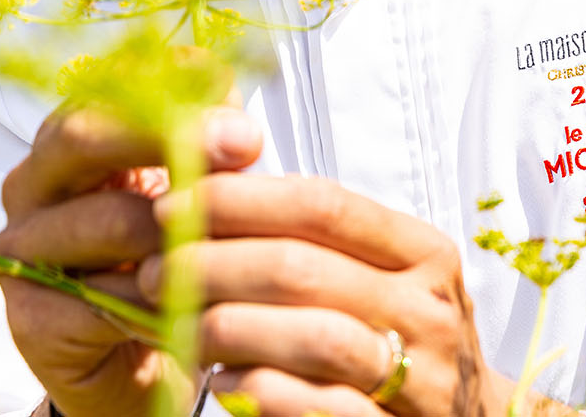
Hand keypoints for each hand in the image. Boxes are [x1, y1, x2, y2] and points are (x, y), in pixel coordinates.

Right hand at [0, 103, 263, 416]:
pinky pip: (108, 297)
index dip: (180, 83)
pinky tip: (201, 303)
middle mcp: (34, 181)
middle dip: (175, 134)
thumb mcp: (200, 185)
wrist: (143, 351)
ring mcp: (22, 248)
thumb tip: (233, 106)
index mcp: (73, 135)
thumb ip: (212, 138)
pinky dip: (166, 301)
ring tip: (236, 243)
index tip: (237, 93)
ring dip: (184, 231)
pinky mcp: (29, 317)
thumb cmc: (173, 249)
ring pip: (107, 219)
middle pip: (86, 134)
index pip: (112, 84)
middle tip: (246, 144)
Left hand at [136, 173, 517, 416]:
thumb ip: (320, 243)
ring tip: (179, 327)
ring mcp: (423, 373)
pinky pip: (324, 406)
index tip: (173, 205)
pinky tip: (224, 382)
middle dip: (214, 264)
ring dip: (229, 327)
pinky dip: (263, 390)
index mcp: (423, 252)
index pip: (324, 205)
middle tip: (156, 271)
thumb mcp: (383, 278)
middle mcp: (429, 306)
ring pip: (314, 336)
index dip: (241, 200)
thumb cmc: (404, 340)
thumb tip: (215, 190)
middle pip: (305, 268)